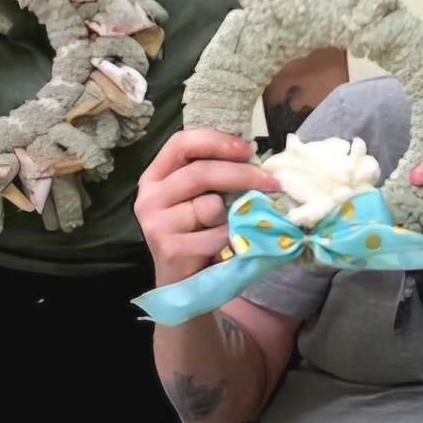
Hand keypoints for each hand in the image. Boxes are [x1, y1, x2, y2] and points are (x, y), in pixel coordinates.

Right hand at [135, 130, 279, 287]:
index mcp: (157, 175)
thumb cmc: (200, 231)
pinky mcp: (169, 248)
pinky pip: (216, 234)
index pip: (182, 143)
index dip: (217, 141)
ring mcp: (156, 223)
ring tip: (234, 225)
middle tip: (273, 182)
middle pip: (200, 172)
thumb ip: (217, 174)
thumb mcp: (203, 196)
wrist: (186, 280)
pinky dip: (231, 238)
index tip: (249, 149)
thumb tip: (256, 155)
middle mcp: (150, 196)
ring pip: (210, 205)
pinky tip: (226, 246)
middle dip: (243, 174)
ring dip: (233, 214)